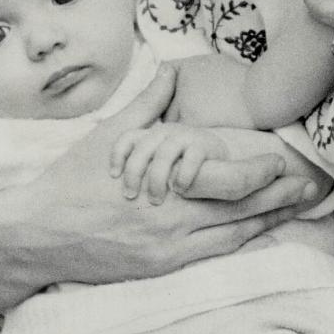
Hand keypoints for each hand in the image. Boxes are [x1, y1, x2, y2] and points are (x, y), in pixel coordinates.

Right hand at [0, 69, 316, 306]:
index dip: (261, 175)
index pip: (226, 184)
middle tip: (311, 185)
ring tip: (297, 207)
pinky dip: (238, 243)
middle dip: (278, 200)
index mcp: (163, 187)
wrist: (38, 235)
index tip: (284, 160)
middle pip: (240, 215)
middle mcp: (172, 225)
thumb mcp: (110, 135)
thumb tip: (171, 69)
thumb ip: (148, 104)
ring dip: (268, 222)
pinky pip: (210, 256)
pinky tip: (258, 233)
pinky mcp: (160, 270)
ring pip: (231, 239)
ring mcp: (167, 252)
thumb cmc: (72, 180)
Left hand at [111, 123, 228, 203]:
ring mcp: (185, 137)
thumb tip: (115, 186)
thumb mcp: (156, 160)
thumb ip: (138, 164)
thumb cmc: (181, 161)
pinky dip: (183, 175)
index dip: (118, 155)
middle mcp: (165, 133)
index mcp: (150, 135)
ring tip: (155, 200)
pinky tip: (180, 191)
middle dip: (134, 172)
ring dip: (157, 179)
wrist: (220, 152)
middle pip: (143, 148)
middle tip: (130, 196)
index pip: (127, 138)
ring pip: (164, 154)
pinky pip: (191, 158)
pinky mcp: (205, 146)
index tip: (113, 177)